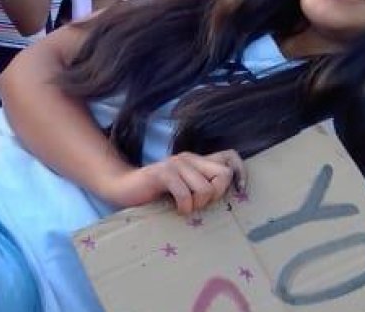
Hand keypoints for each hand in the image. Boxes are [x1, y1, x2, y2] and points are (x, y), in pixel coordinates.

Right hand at [100, 150, 245, 215]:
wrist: (123, 188)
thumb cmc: (156, 193)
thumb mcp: (184, 188)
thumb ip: (202, 186)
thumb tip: (229, 196)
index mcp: (197, 160)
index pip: (230, 156)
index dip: (241, 173)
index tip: (238, 191)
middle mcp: (189, 158)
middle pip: (224, 174)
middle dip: (217, 195)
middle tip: (199, 203)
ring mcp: (175, 164)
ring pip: (206, 188)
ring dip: (197, 204)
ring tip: (184, 207)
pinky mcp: (163, 173)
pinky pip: (185, 194)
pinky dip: (183, 207)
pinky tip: (176, 209)